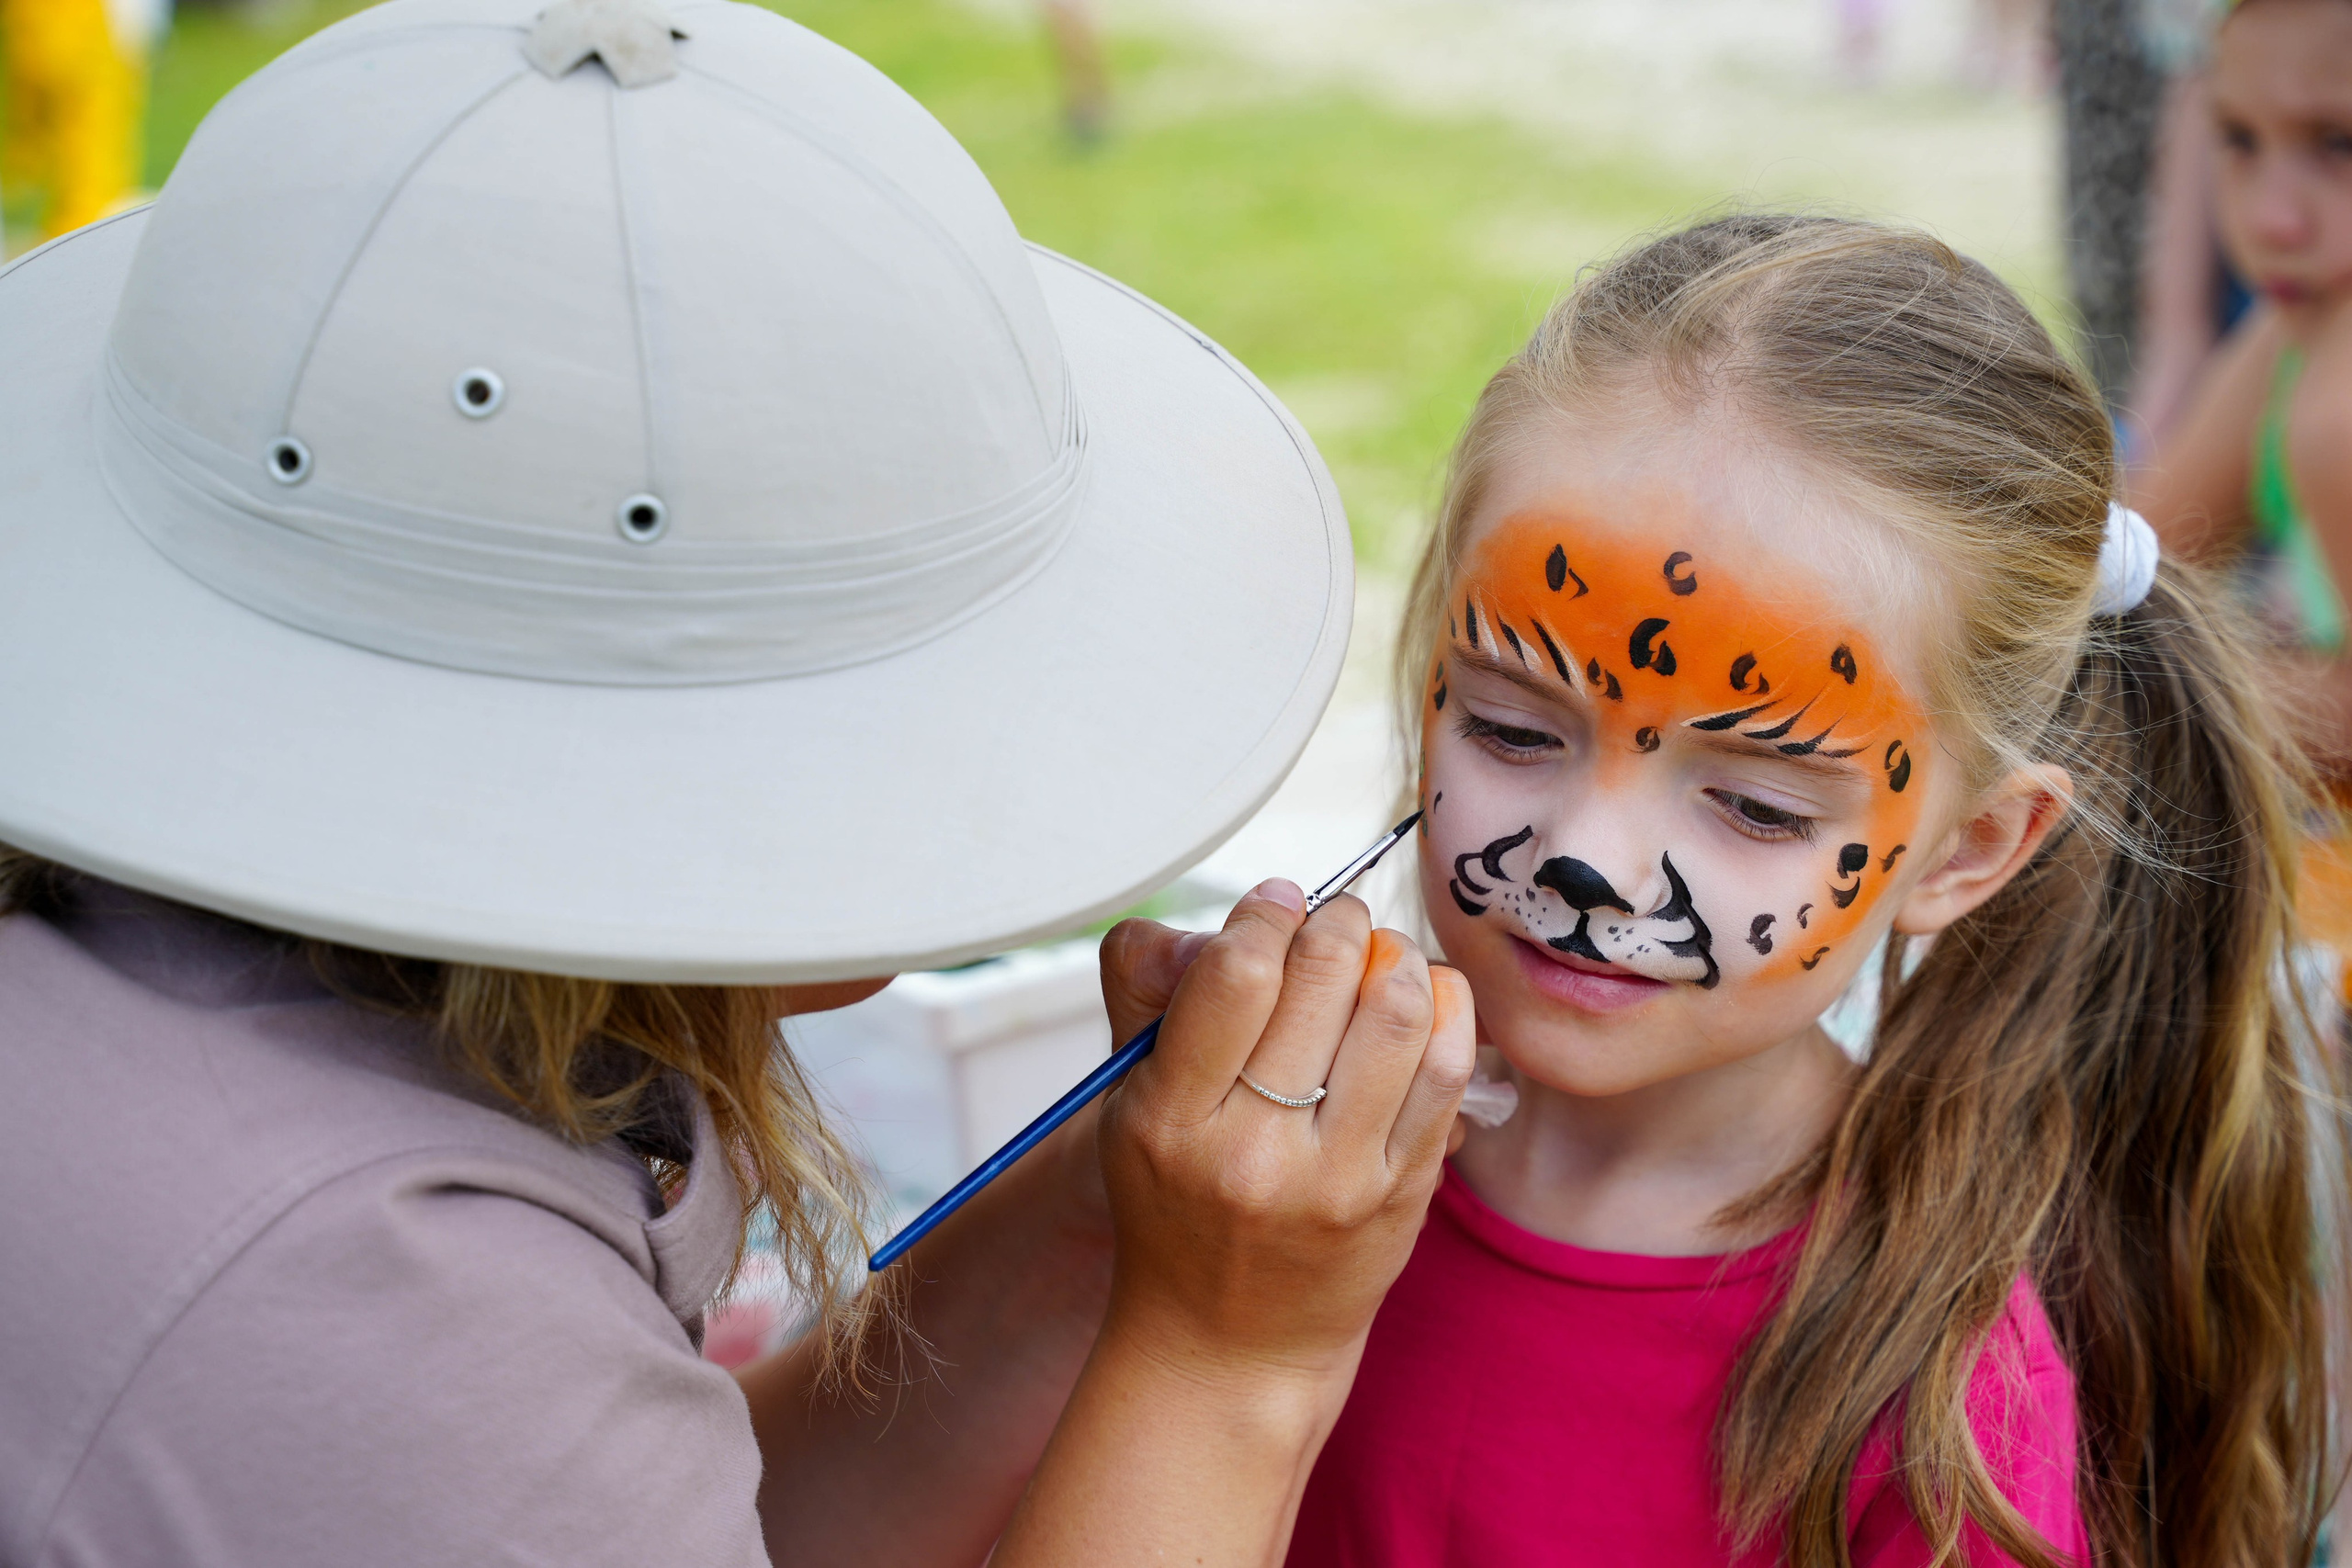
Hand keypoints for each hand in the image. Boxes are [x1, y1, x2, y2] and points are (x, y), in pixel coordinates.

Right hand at [1093, 879, 1475, 1383]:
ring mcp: (1339, 1177)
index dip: (1266, 914)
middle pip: (1325, 977)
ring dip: (1396, 955)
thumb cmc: (1179, 1206)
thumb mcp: (1134, 1106)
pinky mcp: (1402, 1193)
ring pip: (1397, 1012)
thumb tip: (1251, 912)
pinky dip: (1446, 1007)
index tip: (1275, 905)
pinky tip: (1423, 998)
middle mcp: (1255, 1151)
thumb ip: (1164, 998)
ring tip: (1378, 957)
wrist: (1228, 1344)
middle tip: (1335, 923)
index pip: (1236, 975)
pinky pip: (1447, 1069)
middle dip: (1338, 922)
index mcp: (1172, 1119)